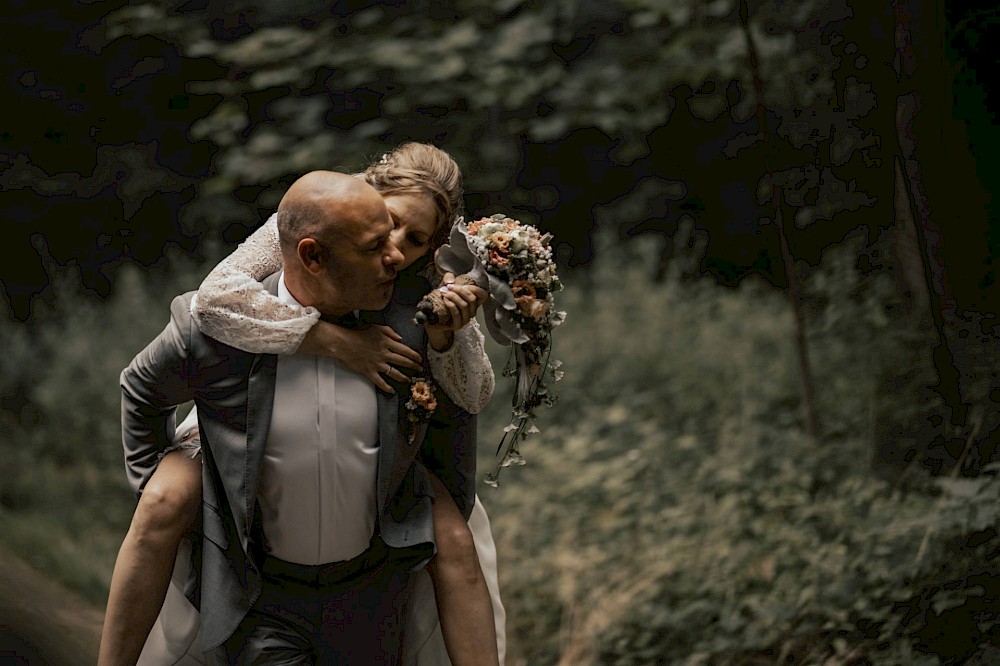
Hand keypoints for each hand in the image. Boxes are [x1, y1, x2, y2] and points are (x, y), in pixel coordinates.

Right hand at [299, 321, 421, 392]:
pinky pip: (380, 382)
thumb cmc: (358, 332)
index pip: (405, 350)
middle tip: (419, 370)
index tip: (420, 359)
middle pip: (403, 362)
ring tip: (409, 380)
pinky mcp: (369, 372)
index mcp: (387, 343)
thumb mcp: (376, 327)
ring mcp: (377, 364)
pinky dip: (387, 387)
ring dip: (404, 377)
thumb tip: (400, 339)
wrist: (342, 342)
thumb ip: (390, 332)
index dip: (414, 356)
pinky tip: (392, 391)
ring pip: (394, 373)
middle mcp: (384, 354)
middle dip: (413, 367)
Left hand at [423, 273, 486, 350]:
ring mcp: (465, 319)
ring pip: (464, 305)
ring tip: (444, 292)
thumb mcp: (446, 286)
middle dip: (460, 290)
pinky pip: (456, 313)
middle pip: (472, 299)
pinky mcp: (458, 325)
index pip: (483, 295)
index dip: (475, 289)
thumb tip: (450, 281)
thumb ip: (448, 278)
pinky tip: (445, 300)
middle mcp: (472, 311)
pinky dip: (450, 305)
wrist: (434, 317)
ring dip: (453, 296)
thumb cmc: (442, 300)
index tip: (463, 284)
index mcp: (473, 301)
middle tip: (449, 287)